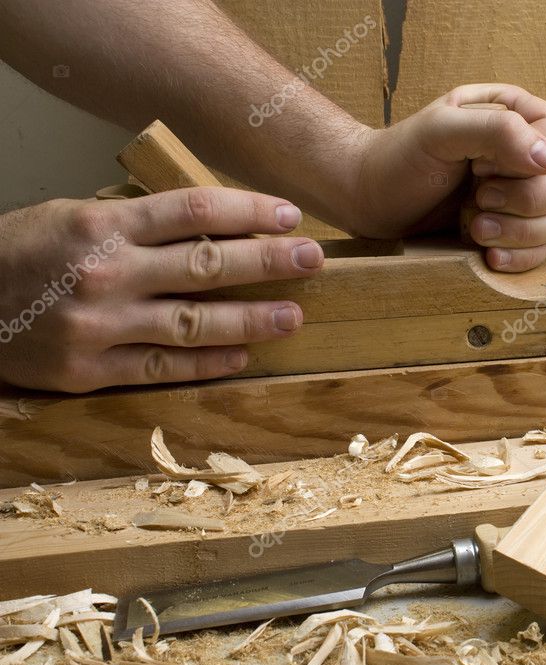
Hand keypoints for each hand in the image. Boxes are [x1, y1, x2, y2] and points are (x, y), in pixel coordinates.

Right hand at [0, 188, 323, 392]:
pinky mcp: (91, 370)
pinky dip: (209, 363)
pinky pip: (164, 368)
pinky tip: (244, 356)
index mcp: (102, 223)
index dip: (248, 212)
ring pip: (194, 323)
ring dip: (251, 320)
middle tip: (312, 259)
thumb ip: (138, 220)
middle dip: (268, 262)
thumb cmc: (22, 253)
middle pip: (205, 265)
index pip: (193, 210)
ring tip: (294, 316)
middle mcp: (106, 272)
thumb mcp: (75, 215)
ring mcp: (99, 325)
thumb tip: (213, 222)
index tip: (288, 214)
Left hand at [350, 84, 545, 271]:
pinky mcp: (516, 232)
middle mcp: (528, 154)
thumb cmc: (400, 157)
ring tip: (476, 231)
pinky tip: (489, 255)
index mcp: (517, 115)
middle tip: (479, 202)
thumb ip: (497, 132)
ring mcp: (525, 195)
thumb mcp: (441, 130)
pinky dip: (522, 257)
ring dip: (523, 233)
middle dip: (528, 202)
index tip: (479, 169)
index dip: (528, 162)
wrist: (369, 200)